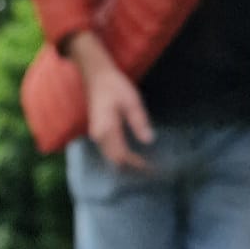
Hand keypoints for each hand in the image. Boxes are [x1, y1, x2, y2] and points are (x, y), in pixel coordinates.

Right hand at [68, 32, 154, 169]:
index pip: (123, 156)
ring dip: (127, 165)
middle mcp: (99, 137)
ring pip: (111, 158)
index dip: (138, 165)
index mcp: (107, 129)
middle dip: (133, 169)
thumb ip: (139, 122)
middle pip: (116, 161)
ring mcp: (97, 136)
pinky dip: (122, 157)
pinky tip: (134, 157)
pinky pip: (109, 152)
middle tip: (152, 172)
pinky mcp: (98, 133)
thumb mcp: (132, 101)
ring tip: (145, 167)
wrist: (96, 76)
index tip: (153, 169)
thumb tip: (148, 141)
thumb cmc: (115, 86)